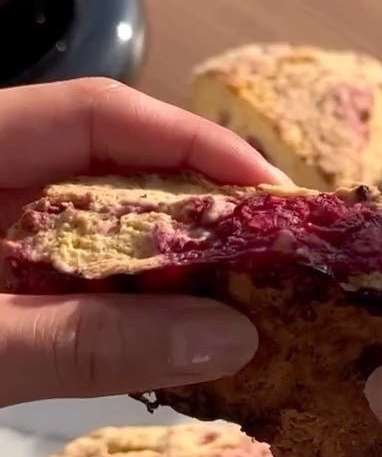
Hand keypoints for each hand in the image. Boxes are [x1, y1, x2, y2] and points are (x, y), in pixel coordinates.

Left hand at [0, 78, 283, 405]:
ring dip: (171, 269)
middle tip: (279, 254)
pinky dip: (127, 311)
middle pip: (111, 169)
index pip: (98, 114)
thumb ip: (85, 342)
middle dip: (196, 209)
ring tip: (248, 301)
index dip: (191, 142)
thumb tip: (231, 339)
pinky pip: (75, 285)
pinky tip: (179, 338)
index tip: (271, 192)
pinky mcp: (0, 290)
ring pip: (99, 233)